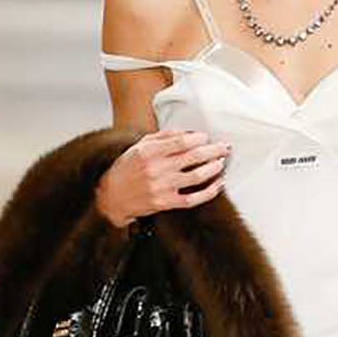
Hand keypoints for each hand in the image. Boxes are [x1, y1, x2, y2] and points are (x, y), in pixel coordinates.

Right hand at [96, 128, 228, 227]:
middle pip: (193, 157)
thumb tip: (189, 133)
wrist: (112, 196)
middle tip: (225, 147)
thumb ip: (163, 137)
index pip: (181, 142)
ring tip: (222, 162)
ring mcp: (162, 187)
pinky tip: (218, 184)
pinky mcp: (165, 203)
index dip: (199, 139)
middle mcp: (156, 169)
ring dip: (214, 168)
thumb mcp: (140, 146)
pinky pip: (193, 199)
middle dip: (213, 151)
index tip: (206, 138)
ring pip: (197, 177)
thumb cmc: (128, 168)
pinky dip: (209, 191)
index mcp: (149, 152)